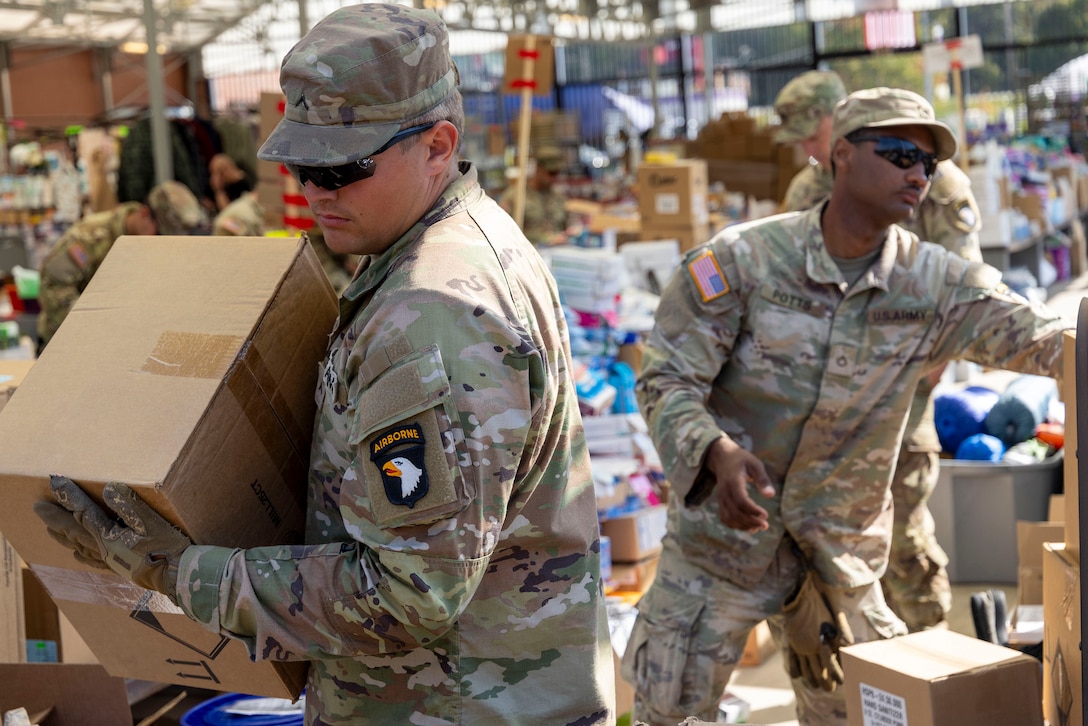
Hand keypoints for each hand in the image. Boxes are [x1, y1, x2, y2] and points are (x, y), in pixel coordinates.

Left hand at [33, 475, 190, 601]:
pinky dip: (80, 553)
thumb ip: (129, 505)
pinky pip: (92, 559)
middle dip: (55, 518)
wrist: (177, 576)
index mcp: (108, 536)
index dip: (68, 496)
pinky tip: (76, 553)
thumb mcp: (151, 522)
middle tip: (38, 507)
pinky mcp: (119, 567)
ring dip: (62, 534)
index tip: (55, 482)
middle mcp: (103, 549)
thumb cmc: (167, 548)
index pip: (82, 512)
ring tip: (49, 528)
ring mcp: (110, 559)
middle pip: (72, 531)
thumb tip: (108, 488)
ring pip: (78, 545)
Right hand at [705, 437, 773, 531]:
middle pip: (734, 512)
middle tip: (765, 525)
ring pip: (729, 518)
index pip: (740, 500)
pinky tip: (748, 527)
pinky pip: (725, 518)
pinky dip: (735, 525)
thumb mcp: (755, 464)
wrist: (723, 458)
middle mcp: (724, 492)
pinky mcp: (721, 502)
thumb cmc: (742, 460)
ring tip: (758, 528)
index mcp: (733, 482)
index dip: (752, 510)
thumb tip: (771, 495)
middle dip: (750, 521)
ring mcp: (721, 498)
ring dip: (743, 526)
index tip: (765, 515)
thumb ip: (763, 480)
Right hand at [781, 571, 854, 691]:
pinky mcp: (790, 643)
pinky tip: (800, 676)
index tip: (842, 681)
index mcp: (820, 642)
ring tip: (816, 685)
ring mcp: (798, 646)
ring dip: (812, 679)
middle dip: (825, 682)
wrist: (798, 597)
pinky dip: (796, 671)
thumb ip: (844, 633)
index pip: (831, 665)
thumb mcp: (834, 618)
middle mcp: (809, 648)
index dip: (837, 674)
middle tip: (830, 689)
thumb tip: (850, 645)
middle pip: (818, 671)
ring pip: (805, 670)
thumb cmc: (819, 606)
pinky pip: (792, 661)